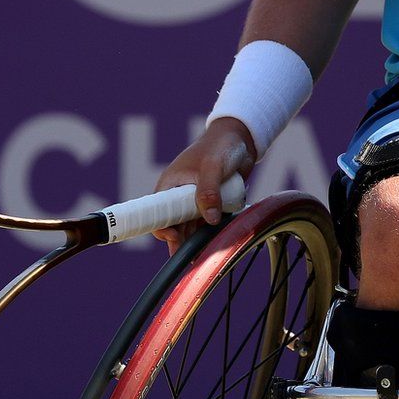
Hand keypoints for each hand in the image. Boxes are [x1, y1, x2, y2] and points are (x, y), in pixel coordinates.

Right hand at [152, 117, 256, 250]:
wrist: (241, 139)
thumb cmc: (221, 146)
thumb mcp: (213, 166)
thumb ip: (209, 191)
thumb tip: (209, 219)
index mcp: (170, 184)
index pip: (157, 212)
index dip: (162, 228)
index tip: (175, 238)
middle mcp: (179, 194)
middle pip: (174, 224)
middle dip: (180, 241)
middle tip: (189, 259)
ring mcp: (195, 200)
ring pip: (190, 227)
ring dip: (194, 240)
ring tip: (201, 258)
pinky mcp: (211, 204)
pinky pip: (206, 223)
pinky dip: (208, 233)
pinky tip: (213, 246)